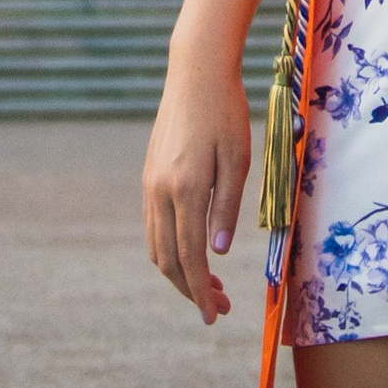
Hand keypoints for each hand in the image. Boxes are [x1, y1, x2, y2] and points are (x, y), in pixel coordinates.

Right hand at [142, 60, 249, 324]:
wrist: (196, 73)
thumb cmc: (226, 112)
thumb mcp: (238, 159)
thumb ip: (226, 207)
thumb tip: (218, 253)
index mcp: (186, 189)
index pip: (190, 257)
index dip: (201, 291)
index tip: (213, 315)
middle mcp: (161, 191)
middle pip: (168, 260)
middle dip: (190, 289)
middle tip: (217, 308)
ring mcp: (150, 184)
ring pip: (157, 246)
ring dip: (179, 273)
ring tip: (209, 284)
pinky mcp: (149, 177)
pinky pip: (153, 226)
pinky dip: (168, 249)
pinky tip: (191, 253)